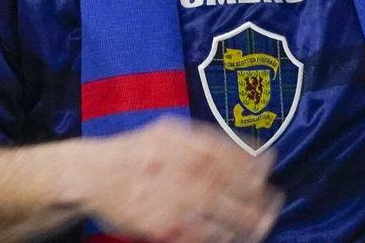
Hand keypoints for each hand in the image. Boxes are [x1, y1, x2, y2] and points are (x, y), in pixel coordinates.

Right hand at [83, 121, 281, 242]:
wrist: (89, 175)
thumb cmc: (135, 154)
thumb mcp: (165, 133)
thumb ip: (205, 140)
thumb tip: (257, 150)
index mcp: (175, 138)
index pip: (225, 149)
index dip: (253, 160)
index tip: (270, 166)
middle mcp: (171, 164)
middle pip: (227, 181)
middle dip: (257, 194)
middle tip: (275, 201)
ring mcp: (166, 196)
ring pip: (219, 212)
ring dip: (247, 220)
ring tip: (262, 224)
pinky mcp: (161, 225)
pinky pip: (202, 235)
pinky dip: (223, 237)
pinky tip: (232, 236)